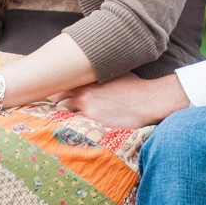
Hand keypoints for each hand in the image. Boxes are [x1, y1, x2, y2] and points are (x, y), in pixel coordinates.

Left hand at [52, 73, 188, 128]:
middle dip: (59, 108)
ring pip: (66, 118)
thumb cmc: (133, 86)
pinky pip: (78, 129)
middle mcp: (82, 96)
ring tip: (68, 124)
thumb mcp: (111, 74)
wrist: (148, 101)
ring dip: (67, 120)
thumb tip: (86, 72)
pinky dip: (77, 130)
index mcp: (84, 82)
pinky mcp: (96, 125)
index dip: (57, 95)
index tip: (58, 99)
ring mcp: (88, 112)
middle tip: (62, 113)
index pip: (58, 88)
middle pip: (58, 104)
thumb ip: (94, 76)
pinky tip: (78, 132)